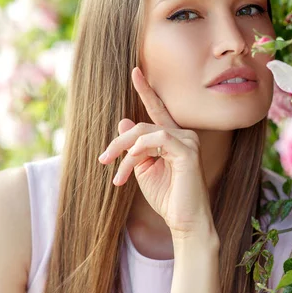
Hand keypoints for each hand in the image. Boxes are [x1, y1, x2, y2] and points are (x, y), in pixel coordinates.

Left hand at [98, 67, 212, 236]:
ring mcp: (188, 141)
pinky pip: (156, 139)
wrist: (184, 221)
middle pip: (142, 124)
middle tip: (103, 158)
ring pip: (145, 132)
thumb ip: (134, 147)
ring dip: (125, 151)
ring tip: (116, 173)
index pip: (157, 110)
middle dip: (118, 142)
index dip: (146, 90)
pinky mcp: (187, 150)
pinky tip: (131, 163)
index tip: (135, 71)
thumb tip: (124, 123)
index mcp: (174, 138)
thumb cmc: (167, 198)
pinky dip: (139, 150)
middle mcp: (184, 135)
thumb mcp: (143, 170)